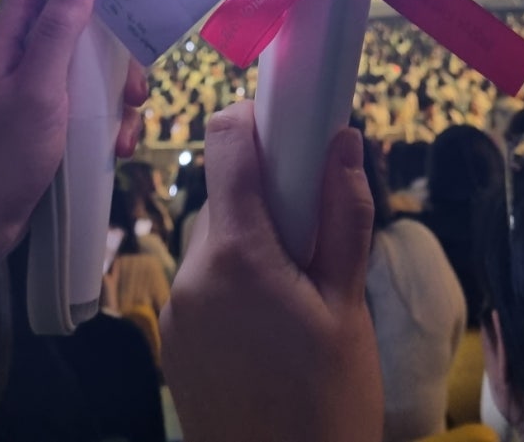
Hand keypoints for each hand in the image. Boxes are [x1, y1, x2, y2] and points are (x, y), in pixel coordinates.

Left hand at [0, 0, 146, 289]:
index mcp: (8, 37)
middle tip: (133, 80)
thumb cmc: (0, 155)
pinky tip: (117, 146)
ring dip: (116, 91)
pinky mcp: (48, 119)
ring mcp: (35, 88)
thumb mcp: (38, 89)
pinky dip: (108, 120)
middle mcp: (21, 55)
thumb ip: (59, 29)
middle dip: (114, 46)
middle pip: (77, 22)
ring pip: (89, 66)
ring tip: (127, 125)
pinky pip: (88, 102)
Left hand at [160, 102, 383, 441]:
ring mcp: (178, 310)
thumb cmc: (327, 405)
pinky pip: (207, 283)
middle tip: (318, 233)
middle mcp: (193, 272)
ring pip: (219, 239)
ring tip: (302, 294)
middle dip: (272, 197)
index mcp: (236, 253)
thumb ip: (344, 215)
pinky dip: (238, 282)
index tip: (294, 128)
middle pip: (228, 194)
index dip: (257, 119)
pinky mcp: (175, 341)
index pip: (225, 141)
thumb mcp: (348, 306)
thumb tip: (343, 138)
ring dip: (257, 242)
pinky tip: (274, 327)